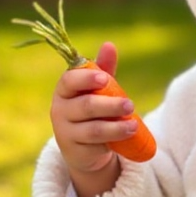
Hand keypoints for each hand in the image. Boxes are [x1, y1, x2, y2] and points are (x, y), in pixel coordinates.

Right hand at [50, 41, 130, 196]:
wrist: (84, 147)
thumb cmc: (91, 110)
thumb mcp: (97, 89)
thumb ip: (103, 69)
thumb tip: (109, 45)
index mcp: (64, 90)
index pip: (70, 81)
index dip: (86, 78)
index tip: (105, 78)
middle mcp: (60, 110)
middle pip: (85, 106)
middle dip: (109, 105)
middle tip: (130, 104)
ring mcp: (66, 132)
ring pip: (93, 129)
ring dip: (115, 127)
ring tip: (134, 124)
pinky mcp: (75, 151)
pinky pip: (95, 145)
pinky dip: (112, 140)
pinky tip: (127, 136)